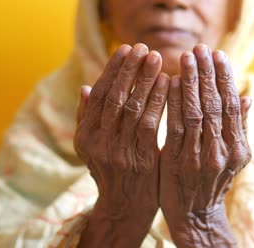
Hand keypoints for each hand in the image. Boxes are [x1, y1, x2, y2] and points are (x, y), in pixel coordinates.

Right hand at [75, 44, 168, 246]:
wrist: (125, 206)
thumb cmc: (111, 170)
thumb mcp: (91, 147)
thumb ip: (87, 118)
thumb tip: (85, 87)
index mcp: (85, 136)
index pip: (99, 95)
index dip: (112, 70)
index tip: (125, 48)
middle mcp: (99, 143)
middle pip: (115, 98)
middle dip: (130, 70)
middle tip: (143, 47)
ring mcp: (119, 152)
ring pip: (133, 108)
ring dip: (145, 80)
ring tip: (157, 57)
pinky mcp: (141, 159)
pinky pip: (151, 124)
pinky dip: (158, 101)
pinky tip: (167, 83)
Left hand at [160, 45, 251, 247]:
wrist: (195, 216)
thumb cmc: (212, 182)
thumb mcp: (234, 158)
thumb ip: (239, 129)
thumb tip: (249, 99)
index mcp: (239, 148)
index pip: (233, 105)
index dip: (226, 79)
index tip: (219, 55)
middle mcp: (223, 151)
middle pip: (216, 104)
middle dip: (208, 73)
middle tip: (201, 48)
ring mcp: (199, 157)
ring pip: (196, 112)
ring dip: (190, 82)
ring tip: (186, 57)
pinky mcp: (176, 162)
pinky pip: (175, 126)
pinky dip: (173, 102)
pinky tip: (168, 83)